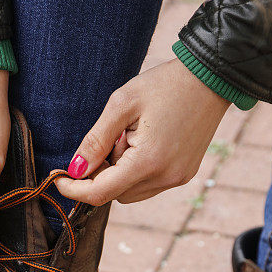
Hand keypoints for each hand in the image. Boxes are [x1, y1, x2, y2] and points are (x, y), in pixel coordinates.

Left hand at [54, 59, 229, 205]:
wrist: (212, 76)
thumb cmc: (165, 84)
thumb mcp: (122, 104)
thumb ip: (95, 140)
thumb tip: (75, 170)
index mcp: (148, 161)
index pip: (100, 193)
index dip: (75, 190)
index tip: (58, 180)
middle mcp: (165, 177)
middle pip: (114, 194)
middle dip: (101, 174)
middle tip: (110, 139)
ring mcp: (177, 179)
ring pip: (130, 193)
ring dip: (120, 173)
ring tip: (130, 137)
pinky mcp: (184, 175)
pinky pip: (148, 186)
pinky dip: (136, 172)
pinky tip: (144, 143)